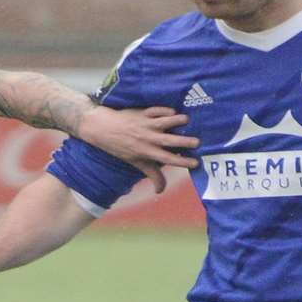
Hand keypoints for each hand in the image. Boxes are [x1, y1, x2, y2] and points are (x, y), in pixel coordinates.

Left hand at [76, 106, 200, 193]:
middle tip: (198, 142)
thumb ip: (151, 175)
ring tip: (187, 120)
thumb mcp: (136, 163)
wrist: (103, 129)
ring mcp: (146, 124)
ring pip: (165, 121)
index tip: (195, 163)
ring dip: (177, 120)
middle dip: (184, 141)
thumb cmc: (121, 148)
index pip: (167, 158)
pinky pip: (157, 110)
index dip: (182, 161)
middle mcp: (148, 138)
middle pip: (169, 140)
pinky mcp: (143, 112)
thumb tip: (159, 191)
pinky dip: (166, 110)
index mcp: (147, 152)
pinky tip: (174, 111)